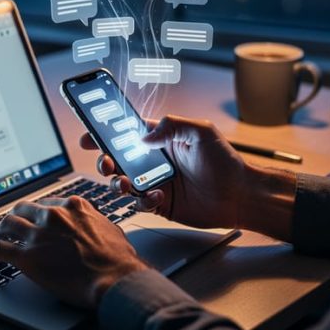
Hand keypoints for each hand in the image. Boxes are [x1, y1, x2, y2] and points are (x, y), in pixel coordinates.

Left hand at [0, 196, 147, 308]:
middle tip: (10, 224)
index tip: (34, 217)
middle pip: (23, 209)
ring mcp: (38, 235)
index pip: (46, 203)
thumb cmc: (118, 258)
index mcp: (73, 206)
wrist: (114, 277)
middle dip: (14, 216)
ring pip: (7, 224)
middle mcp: (52, 216)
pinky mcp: (27, 257)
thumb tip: (94, 226)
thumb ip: (94, 222)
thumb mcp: (110, 228)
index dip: (37, 212)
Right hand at [82, 115, 250, 229]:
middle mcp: (154, 161)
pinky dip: (143, 200)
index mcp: (160, 140)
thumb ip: (172, 125)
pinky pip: (140, 203)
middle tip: (106, 164)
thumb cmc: (224, 161)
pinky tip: (157, 196)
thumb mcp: (200, 131)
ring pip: (123, 183)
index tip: (90, 135)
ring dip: (118, 183)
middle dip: (105, 161)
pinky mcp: (160, 204)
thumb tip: (144, 136)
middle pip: (117, 159)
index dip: (105, 133)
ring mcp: (155, 183)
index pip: (126, 133)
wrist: (240, 195)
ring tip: (126, 183)